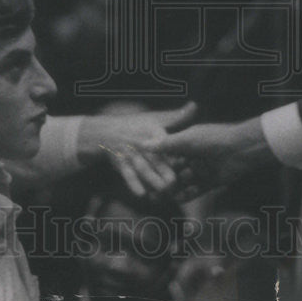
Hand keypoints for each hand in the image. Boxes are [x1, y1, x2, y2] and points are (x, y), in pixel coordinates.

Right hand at [77, 102, 197, 196]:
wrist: (106, 131)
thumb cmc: (137, 126)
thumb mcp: (155, 119)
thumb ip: (177, 116)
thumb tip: (195, 105)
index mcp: (153, 132)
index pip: (165, 143)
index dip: (175, 153)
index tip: (185, 162)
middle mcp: (142, 142)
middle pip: (155, 158)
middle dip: (165, 170)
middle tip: (176, 182)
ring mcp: (130, 154)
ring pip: (143, 168)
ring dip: (153, 180)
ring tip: (164, 191)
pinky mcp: (120, 163)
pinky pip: (127, 175)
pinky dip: (133, 184)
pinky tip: (141, 194)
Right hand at [150, 118, 276, 201]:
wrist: (240, 149)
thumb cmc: (213, 139)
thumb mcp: (186, 139)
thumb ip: (166, 144)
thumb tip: (143, 144)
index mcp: (188, 143)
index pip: (169, 155)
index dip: (158, 163)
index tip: (144, 170)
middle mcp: (195, 156)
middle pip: (176, 170)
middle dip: (165, 179)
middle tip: (152, 187)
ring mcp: (204, 170)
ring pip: (186, 182)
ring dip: (175, 188)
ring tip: (162, 196)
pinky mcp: (212, 182)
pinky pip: (197, 190)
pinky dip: (188, 194)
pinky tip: (177, 199)